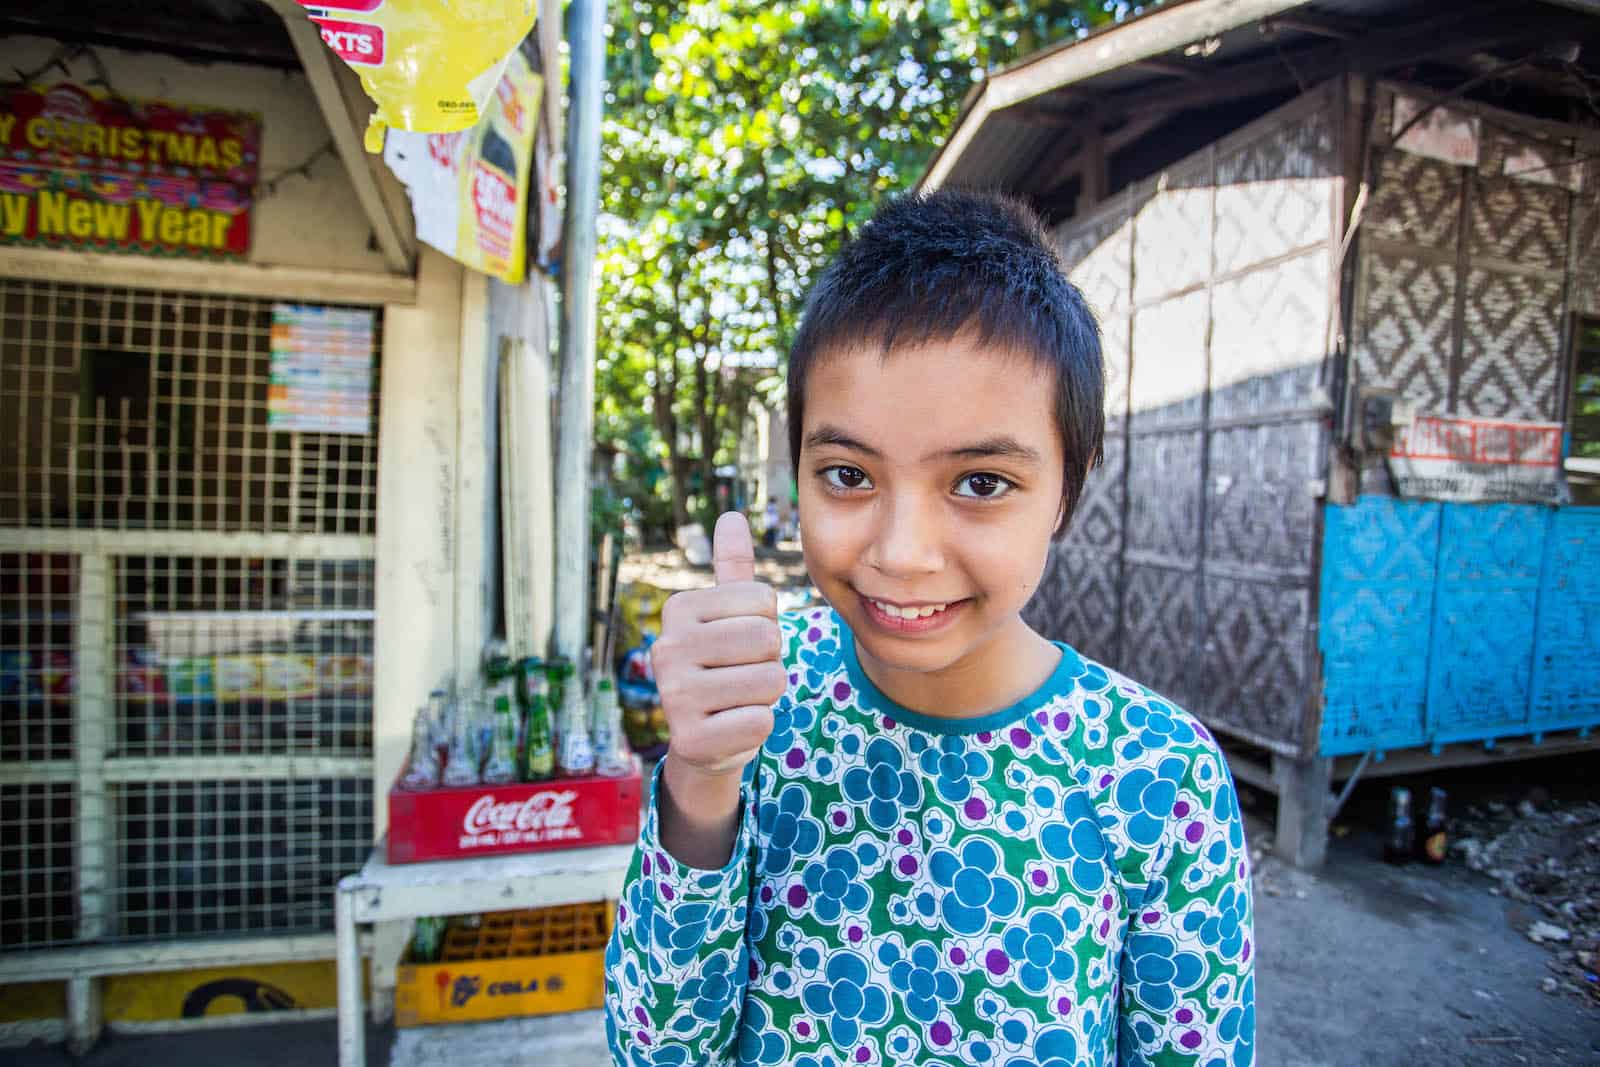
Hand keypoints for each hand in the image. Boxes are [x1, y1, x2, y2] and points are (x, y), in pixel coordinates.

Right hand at [650, 512, 784, 779]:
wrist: (704, 740)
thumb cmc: (724, 666)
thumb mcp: (728, 616)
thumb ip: (733, 568)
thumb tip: (731, 516)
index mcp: (678, 609)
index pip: (763, 600)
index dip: (768, 624)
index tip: (741, 643)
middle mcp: (666, 647)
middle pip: (767, 639)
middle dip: (771, 660)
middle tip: (743, 675)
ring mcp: (672, 696)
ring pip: (770, 681)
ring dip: (767, 696)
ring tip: (737, 700)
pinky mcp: (689, 740)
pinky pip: (761, 722)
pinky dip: (758, 728)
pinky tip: (731, 728)